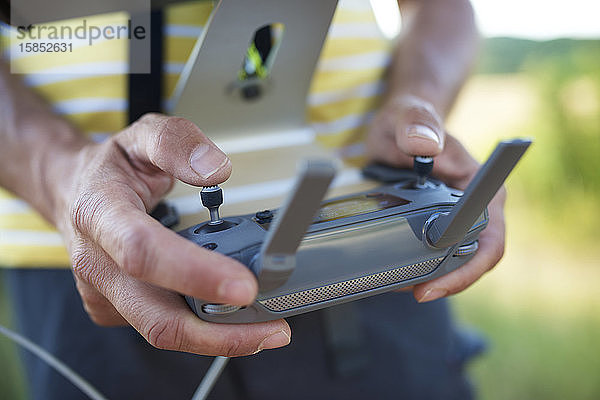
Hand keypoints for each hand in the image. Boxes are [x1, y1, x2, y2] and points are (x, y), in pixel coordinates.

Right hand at [51, 114, 290, 355]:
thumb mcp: (141, 135)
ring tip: (266, 328)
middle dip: (220, 334)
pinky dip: (202, 329)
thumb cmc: (110, 169)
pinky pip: (162, 327)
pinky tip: (231, 318)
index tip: (244, 287)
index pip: (145, 253)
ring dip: (218, 338)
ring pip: (163, 332)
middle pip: (157, 317)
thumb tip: (215, 169)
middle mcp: (96, 264)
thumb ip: (177, 143)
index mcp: (100, 214)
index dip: (195, 275)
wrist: (74, 193)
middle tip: (274, 330)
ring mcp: (104, 293)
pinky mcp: (115, 310)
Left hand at [366, 95, 505, 301]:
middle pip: (474, 258)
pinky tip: (395, 273)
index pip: (490, 238)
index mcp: (481, 185)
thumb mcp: (408, 115)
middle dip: (448, 281)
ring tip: (398, 285)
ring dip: (430, 278)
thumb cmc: (411, 119)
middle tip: (414, 292)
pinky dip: (418, 267)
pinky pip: (434, 254)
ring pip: (454, 261)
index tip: (436, 282)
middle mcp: (476, 206)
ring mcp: (456, 217)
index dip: (469, 267)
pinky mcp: (436, 223)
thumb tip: (426, 147)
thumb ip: (417, 124)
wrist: (402, 123)